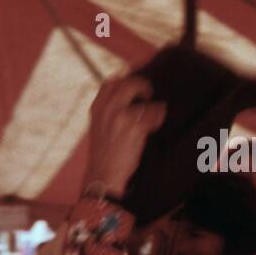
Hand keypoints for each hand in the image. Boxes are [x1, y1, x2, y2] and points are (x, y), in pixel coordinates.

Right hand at [83, 76, 166, 199]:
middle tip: (148, 93)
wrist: (103, 174)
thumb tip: (128, 96)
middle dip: (142, 86)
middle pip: (129, 84)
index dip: (125, 80)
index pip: (111, 82)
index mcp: (97, 108)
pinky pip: (155, 114)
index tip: (133, 86)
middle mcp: (108, 109)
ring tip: (154, 115)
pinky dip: (158, 118)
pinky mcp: (135, 127)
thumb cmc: (103, 153)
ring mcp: (121, 117)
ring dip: (153, 106)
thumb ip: (109, 110)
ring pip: (145, 100)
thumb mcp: (98, 126)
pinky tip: (155, 125)